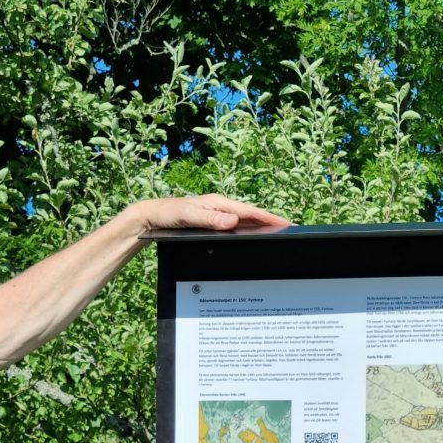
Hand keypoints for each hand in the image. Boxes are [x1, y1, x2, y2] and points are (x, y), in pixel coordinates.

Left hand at [132, 194, 289, 237]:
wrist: (152, 217)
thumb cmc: (168, 214)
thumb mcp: (187, 216)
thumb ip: (209, 219)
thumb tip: (233, 221)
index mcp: (219, 203)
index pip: (250, 212)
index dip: (269, 218)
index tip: (286, 223)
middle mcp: (221, 208)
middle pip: (251, 216)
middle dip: (270, 222)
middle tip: (290, 230)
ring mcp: (218, 216)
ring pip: (245, 222)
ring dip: (261, 228)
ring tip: (278, 234)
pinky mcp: (213, 223)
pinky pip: (236, 228)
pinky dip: (248, 232)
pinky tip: (254, 239)